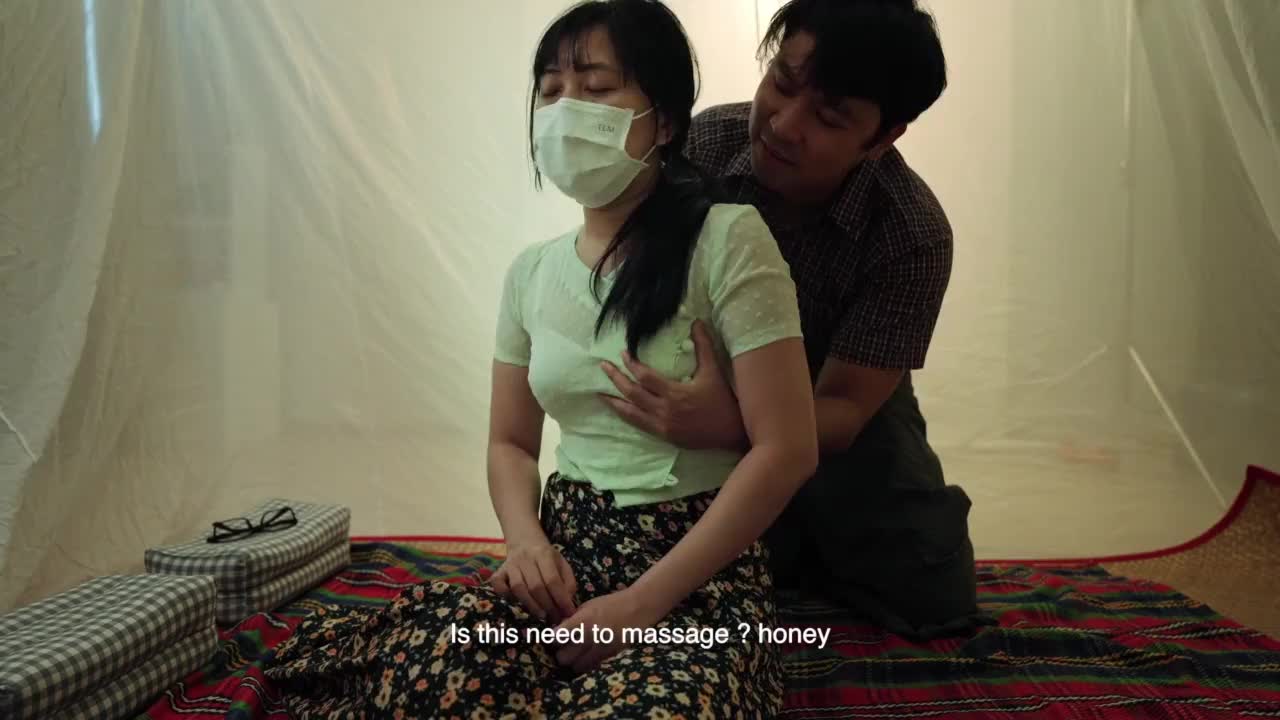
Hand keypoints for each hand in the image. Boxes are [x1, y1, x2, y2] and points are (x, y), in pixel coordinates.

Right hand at [488, 541, 577, 623]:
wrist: (525, 541)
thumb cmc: (546, 557)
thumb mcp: (562, 563)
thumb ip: (568, 582)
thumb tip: (568, 603)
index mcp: (544, 554)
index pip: (552, 580)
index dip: (561, 599)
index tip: (569, 613)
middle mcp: (525, 558)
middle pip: (535, 586)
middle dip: (548, 606)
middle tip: (556, 618)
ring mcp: (510, 565)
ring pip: (518, 588)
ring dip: (531, 605)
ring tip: (543, 616)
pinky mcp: (499, 571)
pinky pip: (498, 585)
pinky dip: (505, 595)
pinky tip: (517, 603)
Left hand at [553, 588, 663, 672]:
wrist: (638, 608)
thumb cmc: (611, 604)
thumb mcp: (588, 606)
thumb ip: (571, 619)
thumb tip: (556, 631)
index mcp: (582, 621)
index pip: (556, 637)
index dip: (551, 638)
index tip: (551, 636)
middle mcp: (590, 638)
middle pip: (562, 658)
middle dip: (561, 652)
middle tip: (564, 645)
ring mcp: (601, 649)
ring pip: (576, 666)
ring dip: (573, 660)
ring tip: (577, 650)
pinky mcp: (610, 656)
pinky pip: (591, 667)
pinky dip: (586, 662)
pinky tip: (588, 653)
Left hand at [599, 320, 746, 450]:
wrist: (731, 433)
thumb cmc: (723, 400)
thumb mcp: (713, 371)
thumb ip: (703, 346)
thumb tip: (696, 322)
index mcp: (675, 393)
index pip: (645, 377)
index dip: (631, 364)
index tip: (623, 354)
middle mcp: (664, 411)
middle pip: (632, 394)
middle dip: (615, 380)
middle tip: (603, 367)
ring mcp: (663, 426)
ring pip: (631, 413)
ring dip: (614, 402)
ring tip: (599, 394)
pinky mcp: (664, 436)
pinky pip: (640, 425)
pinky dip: (627, 416)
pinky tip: (619, 410)